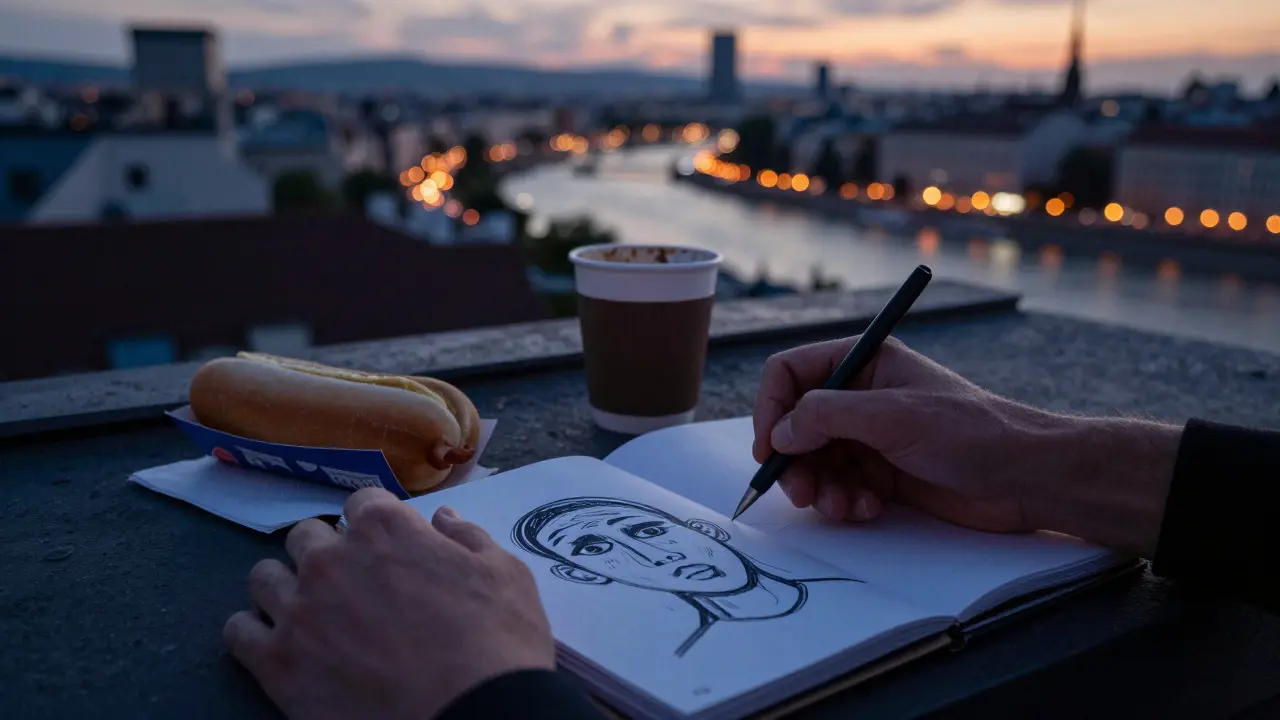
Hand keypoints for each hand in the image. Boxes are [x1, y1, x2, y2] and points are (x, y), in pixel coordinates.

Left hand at [223, 489, 554, 719]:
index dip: (376, 523)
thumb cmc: (498, 642)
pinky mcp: (277, 664)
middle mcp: (331, 560)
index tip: (387, 546)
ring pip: (264, 578)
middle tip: (351, 583)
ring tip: (310, 612)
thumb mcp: (506, 574)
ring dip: (286, 587)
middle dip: (327, 552)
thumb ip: (467, 537)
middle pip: (306, 537)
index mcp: (385, 529)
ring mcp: (298, 611)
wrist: (475, 717)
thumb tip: (443, 518)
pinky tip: (278, 644)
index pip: (361, 503)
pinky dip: (254, 633)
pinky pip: (238, 632)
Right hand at [753, 336, 1182, 555]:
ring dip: (820, 488)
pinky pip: (841, 487)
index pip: (791, 373)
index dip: (772, 409)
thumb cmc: (972, 432)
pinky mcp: (884, 474)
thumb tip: (780, 432)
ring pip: (815, 461)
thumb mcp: (892, 415)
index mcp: (864, 363)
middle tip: (802, 493)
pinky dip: (845, 502)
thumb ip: (827, 416)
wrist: (1027, 478)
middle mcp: (862, 397)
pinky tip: (869, 509)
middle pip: (796, 424)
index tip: (769, 448)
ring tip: (841, 507)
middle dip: (794, 461)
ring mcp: (872, 437)